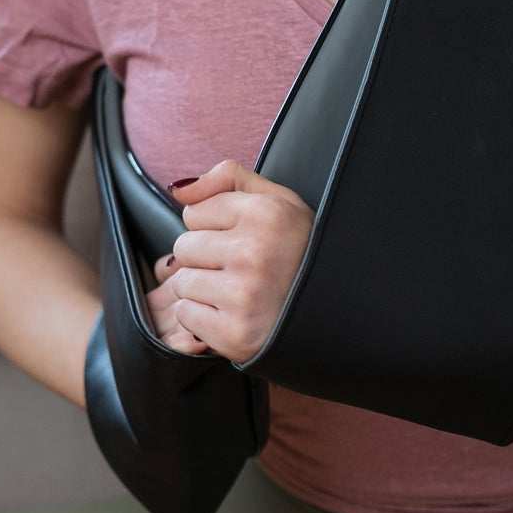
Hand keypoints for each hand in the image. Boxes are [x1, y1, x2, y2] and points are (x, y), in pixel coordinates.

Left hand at [141, 159, 313, 360]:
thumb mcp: (280, 202)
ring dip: (203, 290)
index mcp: (265, 213)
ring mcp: (243, 295)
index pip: (193, 212)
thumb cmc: (301, 252)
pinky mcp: (234, 333)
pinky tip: (233, 315)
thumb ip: (229, 178)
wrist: (336, 311)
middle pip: (183, 247)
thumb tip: (177, 188)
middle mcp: (254, 252)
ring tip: (238, 292)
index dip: (214, 227)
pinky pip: (186, 315)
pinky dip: (202, 319)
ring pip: (182, 282)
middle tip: (240, 270)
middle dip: (204, 258)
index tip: (242, 240)